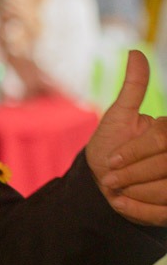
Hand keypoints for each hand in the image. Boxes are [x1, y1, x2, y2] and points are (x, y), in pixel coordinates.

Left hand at [86, 51, 166, 224]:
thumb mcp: (119, 116)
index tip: (110, 161)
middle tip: (109, 180)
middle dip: (132, 175)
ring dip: (136, 194)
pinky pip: (163, 212)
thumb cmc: (112, 145)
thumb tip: (135, 52)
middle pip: (164, 166)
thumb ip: (133, 88)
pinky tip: (121, 205)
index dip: (134, 152)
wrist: (105, 180)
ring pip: (165, 190)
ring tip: (116, 192)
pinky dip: (140, 210)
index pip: (161, 140)